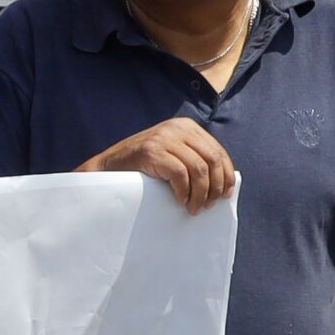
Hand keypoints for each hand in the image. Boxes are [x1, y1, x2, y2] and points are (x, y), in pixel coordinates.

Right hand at [78, 118, 236, 213]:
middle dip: (215, 186)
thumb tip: (224, 180)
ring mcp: (163, 138)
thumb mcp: (172, 154)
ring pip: (198, 169)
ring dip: (200, 193)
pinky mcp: (151, 151)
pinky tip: (181, 201)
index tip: (225, 194)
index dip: (226, 175)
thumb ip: (192, 157)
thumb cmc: (143, 167)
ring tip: (194, 208)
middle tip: (208, 205)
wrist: (108, 167)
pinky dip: (184, 191)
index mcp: (186, 127)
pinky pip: (180, 174)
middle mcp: (177, 128)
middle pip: (211, 160)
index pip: (218, 151)